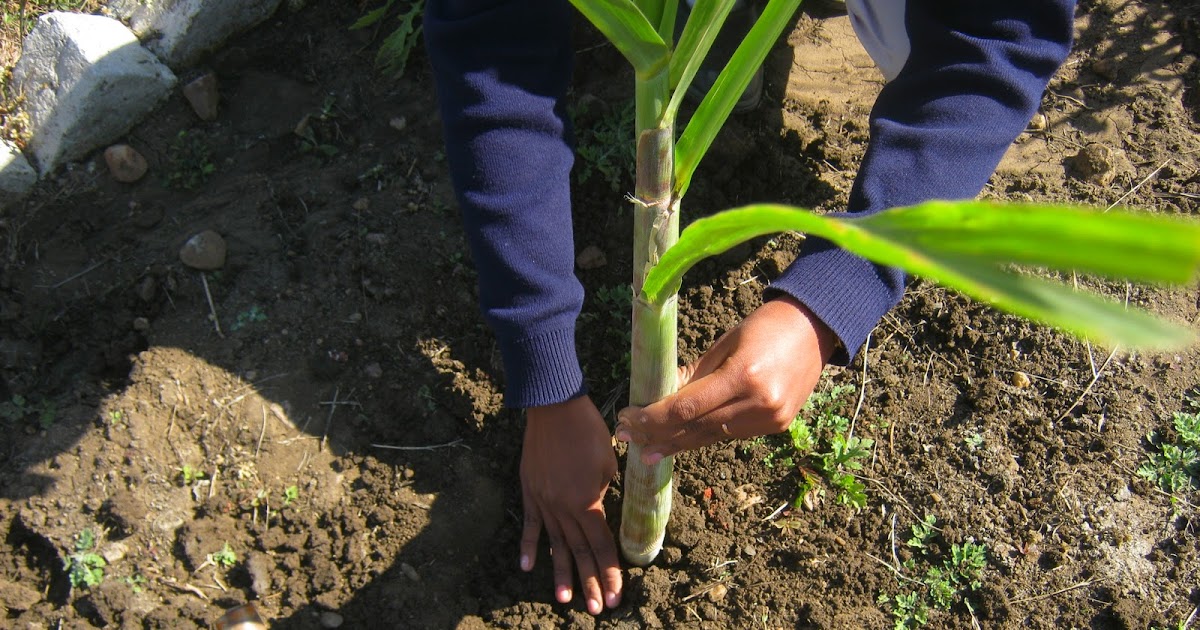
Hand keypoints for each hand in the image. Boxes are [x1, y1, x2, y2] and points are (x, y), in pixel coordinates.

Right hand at [520, 396, 621, 614]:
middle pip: (579, 552)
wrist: (555, 407)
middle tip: (597, 609)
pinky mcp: (529, 491)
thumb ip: (603, 493)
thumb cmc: (589, 431)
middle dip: (588, 583)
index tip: (616, 595)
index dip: (609, 572)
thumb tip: (600, 509)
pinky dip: (528, 546)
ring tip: (563, 600)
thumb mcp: (608, 465)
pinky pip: (529, 524)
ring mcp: (543, 501)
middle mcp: (563, 508)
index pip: (601, 546)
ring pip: (554, 544)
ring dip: (560, 573)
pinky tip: (527, 567)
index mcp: (587, 503)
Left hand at [615, 295, 835, 463]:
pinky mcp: (777, 425)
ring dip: (677, 443)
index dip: (653, 418)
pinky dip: (704, 436)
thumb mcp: (725, 343)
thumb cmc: (765, 327)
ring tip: (648, 450)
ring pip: (711, 437)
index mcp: (742, 375)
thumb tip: (662, 396)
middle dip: (658, 434)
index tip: (628, 417)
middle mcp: (758, 403)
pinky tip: (681, 441)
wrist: (816, 329)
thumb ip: (695, 373)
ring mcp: (770, 418)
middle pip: (696, 428)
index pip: (686, 408)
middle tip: (627, 438)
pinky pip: (731, 434)